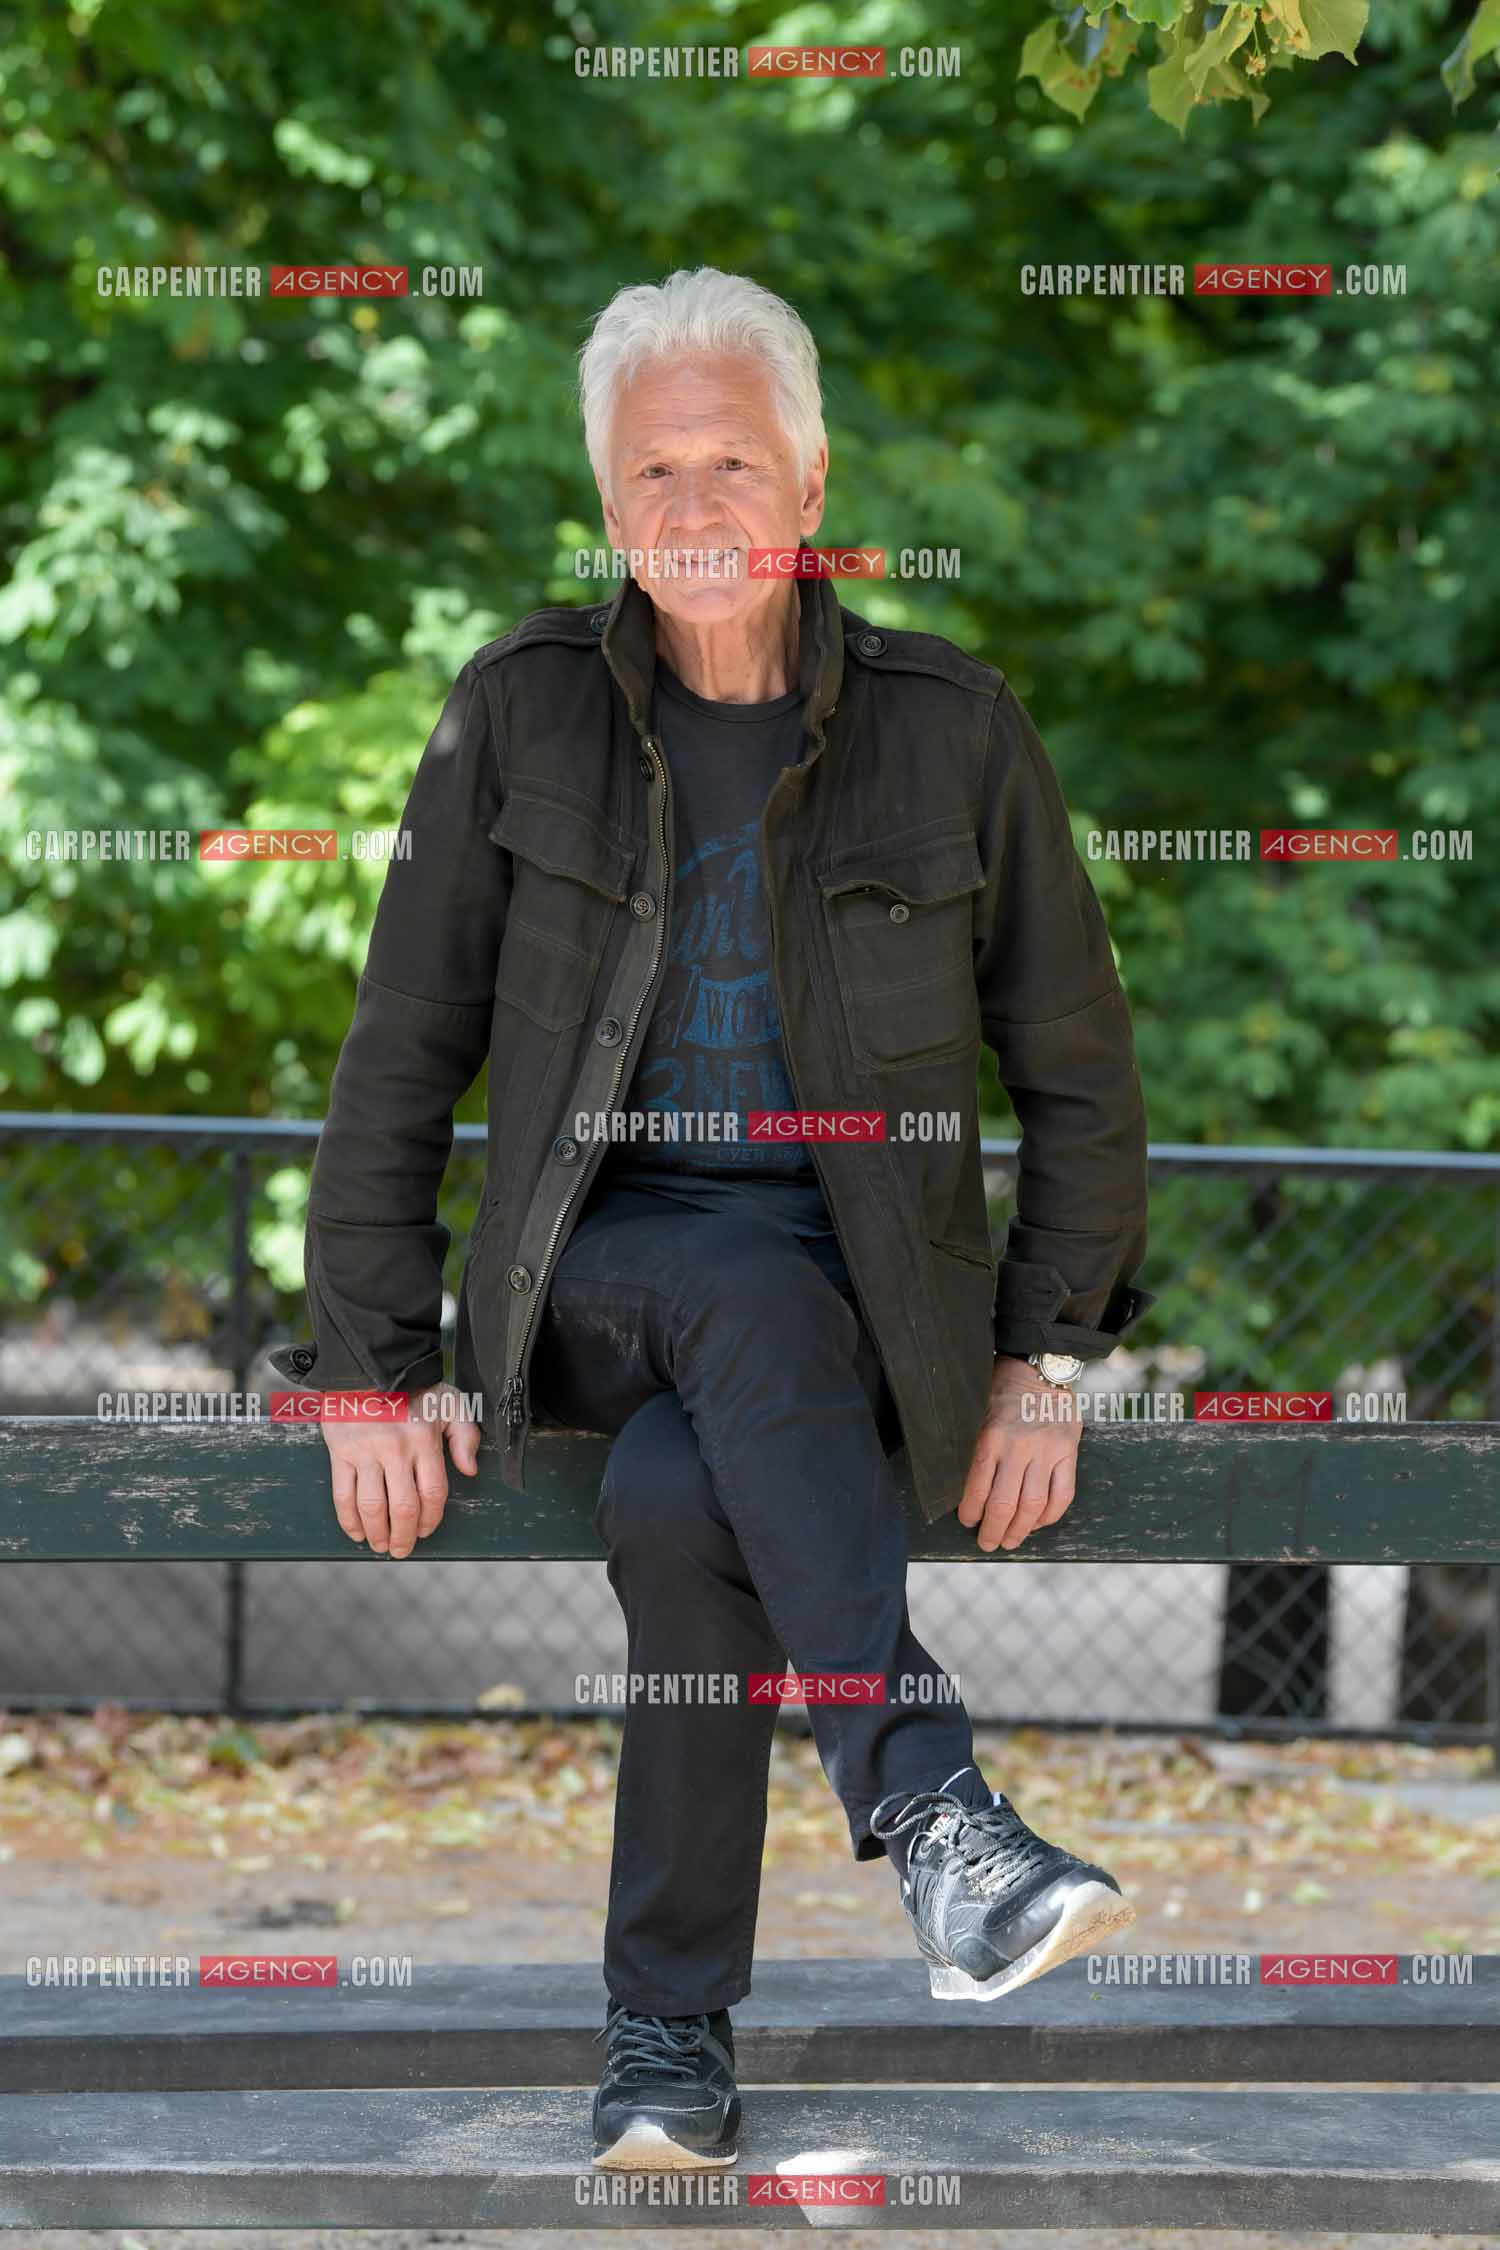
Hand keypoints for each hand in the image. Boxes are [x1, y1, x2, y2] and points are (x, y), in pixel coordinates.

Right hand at [320, 1384, 479, 1557]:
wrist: (366, 1366)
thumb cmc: (411, 1388)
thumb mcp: (450, 1402)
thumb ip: (465, 1435)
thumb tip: (469, 1470)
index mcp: (424, 1440)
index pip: (433, 1493)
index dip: (431, 1519)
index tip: (427, 1529)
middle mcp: (395, 1449)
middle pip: (403, 1506)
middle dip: (404, 1535)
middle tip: (402, 1548)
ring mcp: (366, 1452)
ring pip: (372, 1506)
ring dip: (377, 1533)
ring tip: (381, 1545)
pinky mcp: (340, 1453)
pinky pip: (343, 1495)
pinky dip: (349, 1521)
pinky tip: (358, 1533)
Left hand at [957, 1355, 1081, 1552]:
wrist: (1041, 1367)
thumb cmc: (1000, 1389)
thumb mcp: (976, 1410)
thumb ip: (971, 1444)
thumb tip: (959, 1486)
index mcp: (990, 1436)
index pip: (977, 1487)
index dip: (970, 1511)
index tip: (967, 1521)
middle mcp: (1019, 1446)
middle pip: (1004, 1504)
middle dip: (993, 1530)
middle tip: (987, 1543)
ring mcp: (1047, 1451)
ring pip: (1033, 1505)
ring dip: (1020, 1530)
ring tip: (1010, 1541)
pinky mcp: (1068, 1452)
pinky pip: (1062, 1495)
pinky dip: (1049, 1516)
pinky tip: (1036, 1523)